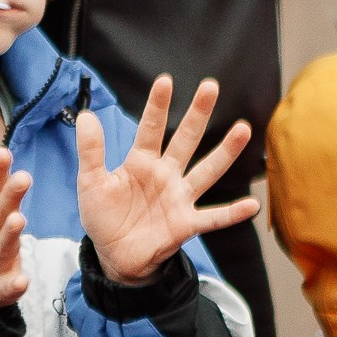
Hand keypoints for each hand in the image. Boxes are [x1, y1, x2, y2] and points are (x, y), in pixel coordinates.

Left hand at [76, 74, 257, 284]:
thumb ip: (91, 151)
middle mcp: (166, 174)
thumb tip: (85, 116)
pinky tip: (251, 204)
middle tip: (210, 86)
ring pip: (206, 171)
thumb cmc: (104, 216)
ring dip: (225, 152)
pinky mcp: (185, 224)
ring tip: (242, 130)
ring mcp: (179, 198)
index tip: (165, 81)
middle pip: (185, 140)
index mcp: (142, 162)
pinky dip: (231, 213)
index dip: (157, 106)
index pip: (151, 129)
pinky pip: (212, 218)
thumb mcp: (90, 182)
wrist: (114, 255)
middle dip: (197, 115)